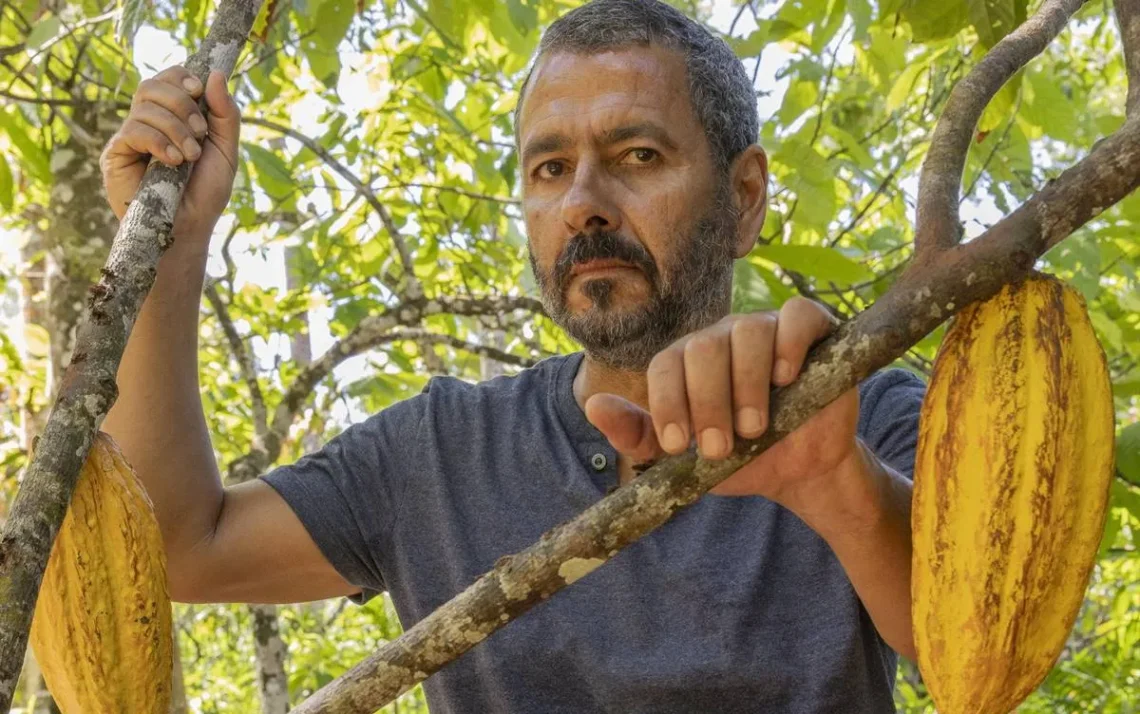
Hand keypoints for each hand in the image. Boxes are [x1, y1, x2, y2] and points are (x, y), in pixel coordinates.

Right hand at [100, 66, 240, 239]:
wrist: (190, 228)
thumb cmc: (206, 193)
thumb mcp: (226, 150)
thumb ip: (225, 114)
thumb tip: (215, 74)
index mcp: (173, 116)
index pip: (168, 78)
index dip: (181, 78)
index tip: (198, 92)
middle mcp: (148, 122)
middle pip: (152, 85)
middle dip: (182, 104)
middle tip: (199, 133)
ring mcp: (130, 137)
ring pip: (144, 107)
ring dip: (175, 129)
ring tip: (189, 157)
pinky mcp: (115, 154)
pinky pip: (133, 131)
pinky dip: (158, 142)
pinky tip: (173, 162)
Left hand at [585, 297, 859, 506]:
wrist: (800, 472)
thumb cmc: (739, 458)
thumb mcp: (685, 458)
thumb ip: (638, 434)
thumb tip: (592, 405)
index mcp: (687, 362)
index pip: (666, 364)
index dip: (668, 403)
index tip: (678, 446)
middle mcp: (722, 339)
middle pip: (704, 348)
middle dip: (707, 403)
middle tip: (720, 448)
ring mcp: (766, 329)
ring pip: (747, 332)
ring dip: (747, 384)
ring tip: (754, 429)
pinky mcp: (812, 330)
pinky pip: (797, 315)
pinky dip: (789, 342)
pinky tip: (786, 377)